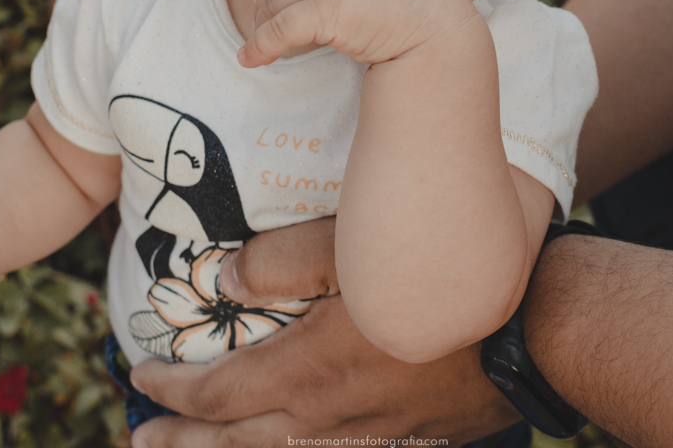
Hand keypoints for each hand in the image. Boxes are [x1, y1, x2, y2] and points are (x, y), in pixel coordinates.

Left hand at [128, 218, 520, 446]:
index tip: (137, 375)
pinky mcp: (407, 444)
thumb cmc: (438, 274)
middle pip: (237, 442)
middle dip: (182, 441)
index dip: (172, 389)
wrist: (534, 326)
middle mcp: (331, 417)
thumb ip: (279, 261)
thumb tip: (222, 280)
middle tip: (139, 440)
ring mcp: (372, 439)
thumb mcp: (353, 245)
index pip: (219, 392)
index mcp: (310, 370)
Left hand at [238, 0, 476, 66]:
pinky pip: (277, 31)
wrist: (438, 29)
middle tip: (262, 30)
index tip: (270, 6)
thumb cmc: (412, 2)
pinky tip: (250, 60)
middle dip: (264, 7)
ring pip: (273, 5)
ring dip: (262, 29)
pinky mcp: (324, 8)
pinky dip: (259, 47)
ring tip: (259, 49)